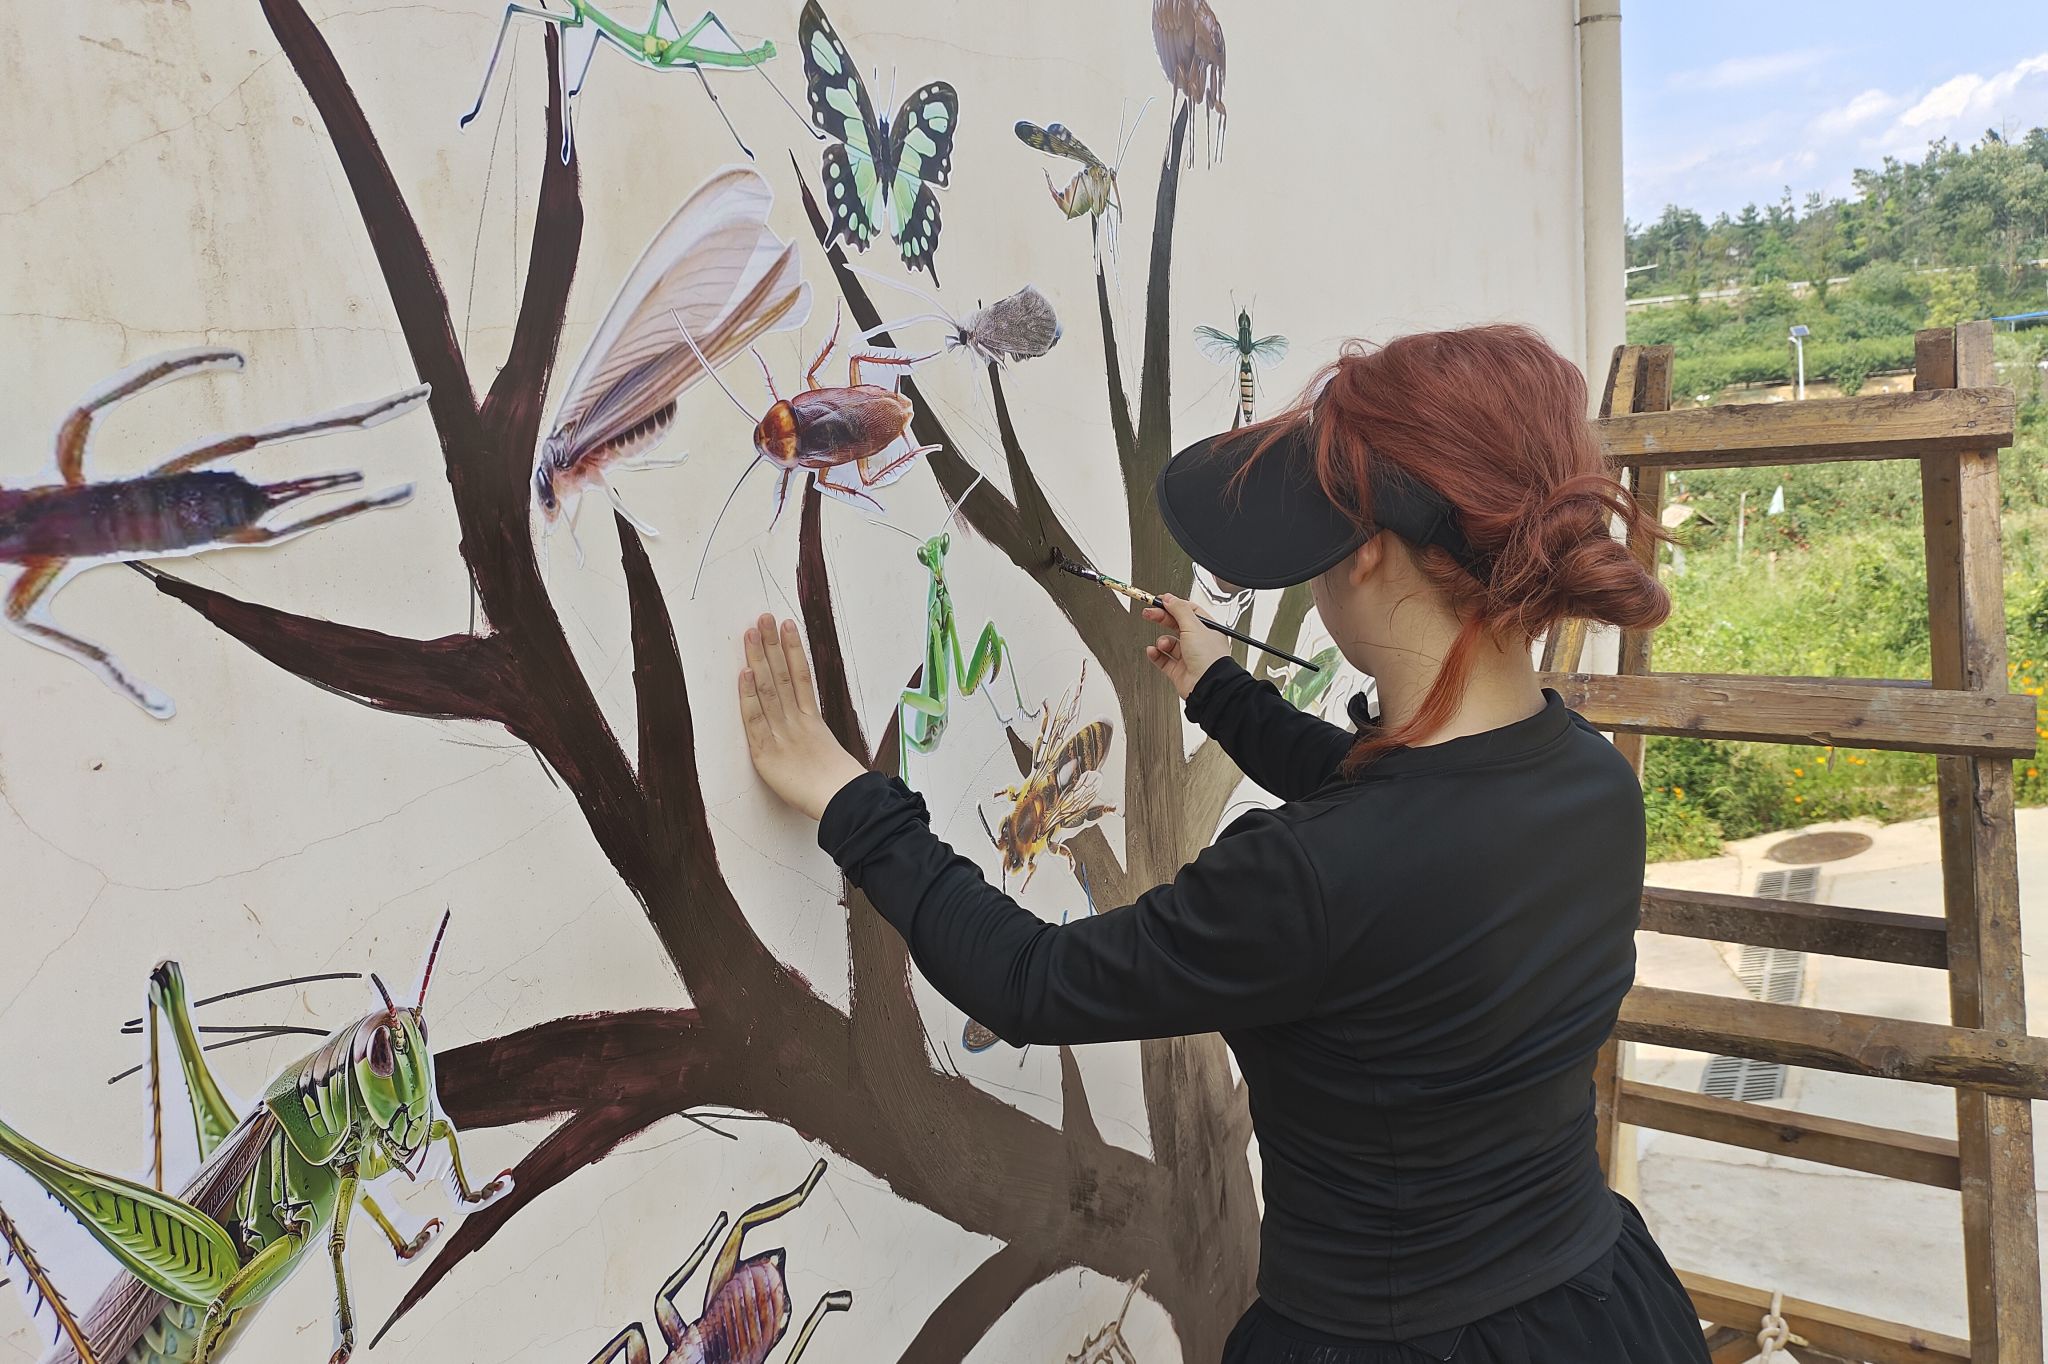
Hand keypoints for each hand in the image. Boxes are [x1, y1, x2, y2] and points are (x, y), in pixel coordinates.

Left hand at [737, 613, 868, 820]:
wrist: (842, 802)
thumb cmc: (840, 787)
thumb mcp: (831, 754)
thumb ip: (819, 737)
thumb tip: (814, 728)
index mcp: (812, 721)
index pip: (801, 676)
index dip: (792, 650)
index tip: (786, 626)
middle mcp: (796, 721)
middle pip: (783, 675)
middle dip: (772, 645)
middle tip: (765, 617)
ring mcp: (782, 734)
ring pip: (769, 690)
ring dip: (759, 659)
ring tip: (752, 632)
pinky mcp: (767, 753)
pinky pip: (755, 720)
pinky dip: (748, 696)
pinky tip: (745, 672)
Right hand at [1142, 593, 1230, 699]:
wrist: (1208, 686)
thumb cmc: (1210, 658)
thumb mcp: (1194, 626)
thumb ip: (1179, 610)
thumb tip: (1170, 598)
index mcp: (1208, 629)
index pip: (1189, 612)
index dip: (1174, 605)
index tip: (1160, 601)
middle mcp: (1199, 643)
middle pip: (1176, 625)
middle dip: (1162, 618)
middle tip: (1148, 613)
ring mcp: (1189, 657)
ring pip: (1169, 643)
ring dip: (1162, 641)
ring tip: (1162, 643)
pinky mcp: (1179, 671)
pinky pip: (1163, 659)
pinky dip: (1156, 654)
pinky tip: (1153, 651)